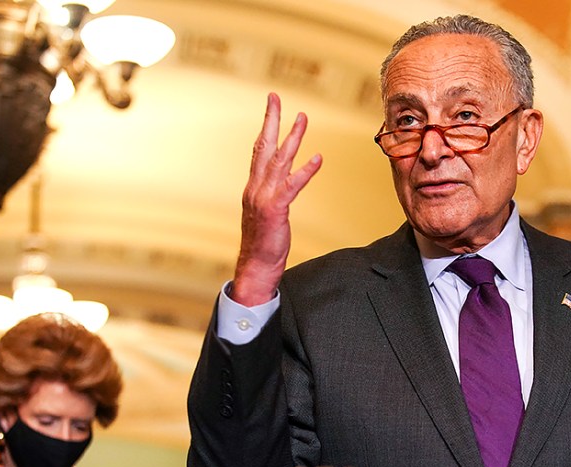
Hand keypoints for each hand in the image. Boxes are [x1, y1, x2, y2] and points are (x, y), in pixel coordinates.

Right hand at [231, 93, 321, 305]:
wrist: (255, 267)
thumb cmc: (263, 243)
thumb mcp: (266, 213)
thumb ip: (272, 194)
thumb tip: (282, 182)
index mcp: (254, 186)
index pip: (259, 150)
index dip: (266, 126)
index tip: (272, 105)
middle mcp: (256, 187)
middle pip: (263, 146)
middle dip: (271, 120)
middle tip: (275, 97)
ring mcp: (263, 198)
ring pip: (278, 161)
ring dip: (292, 137)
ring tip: (302, 118)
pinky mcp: (275, 210)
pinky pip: (292, 186)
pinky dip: (304, 171)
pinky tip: (317, 158)